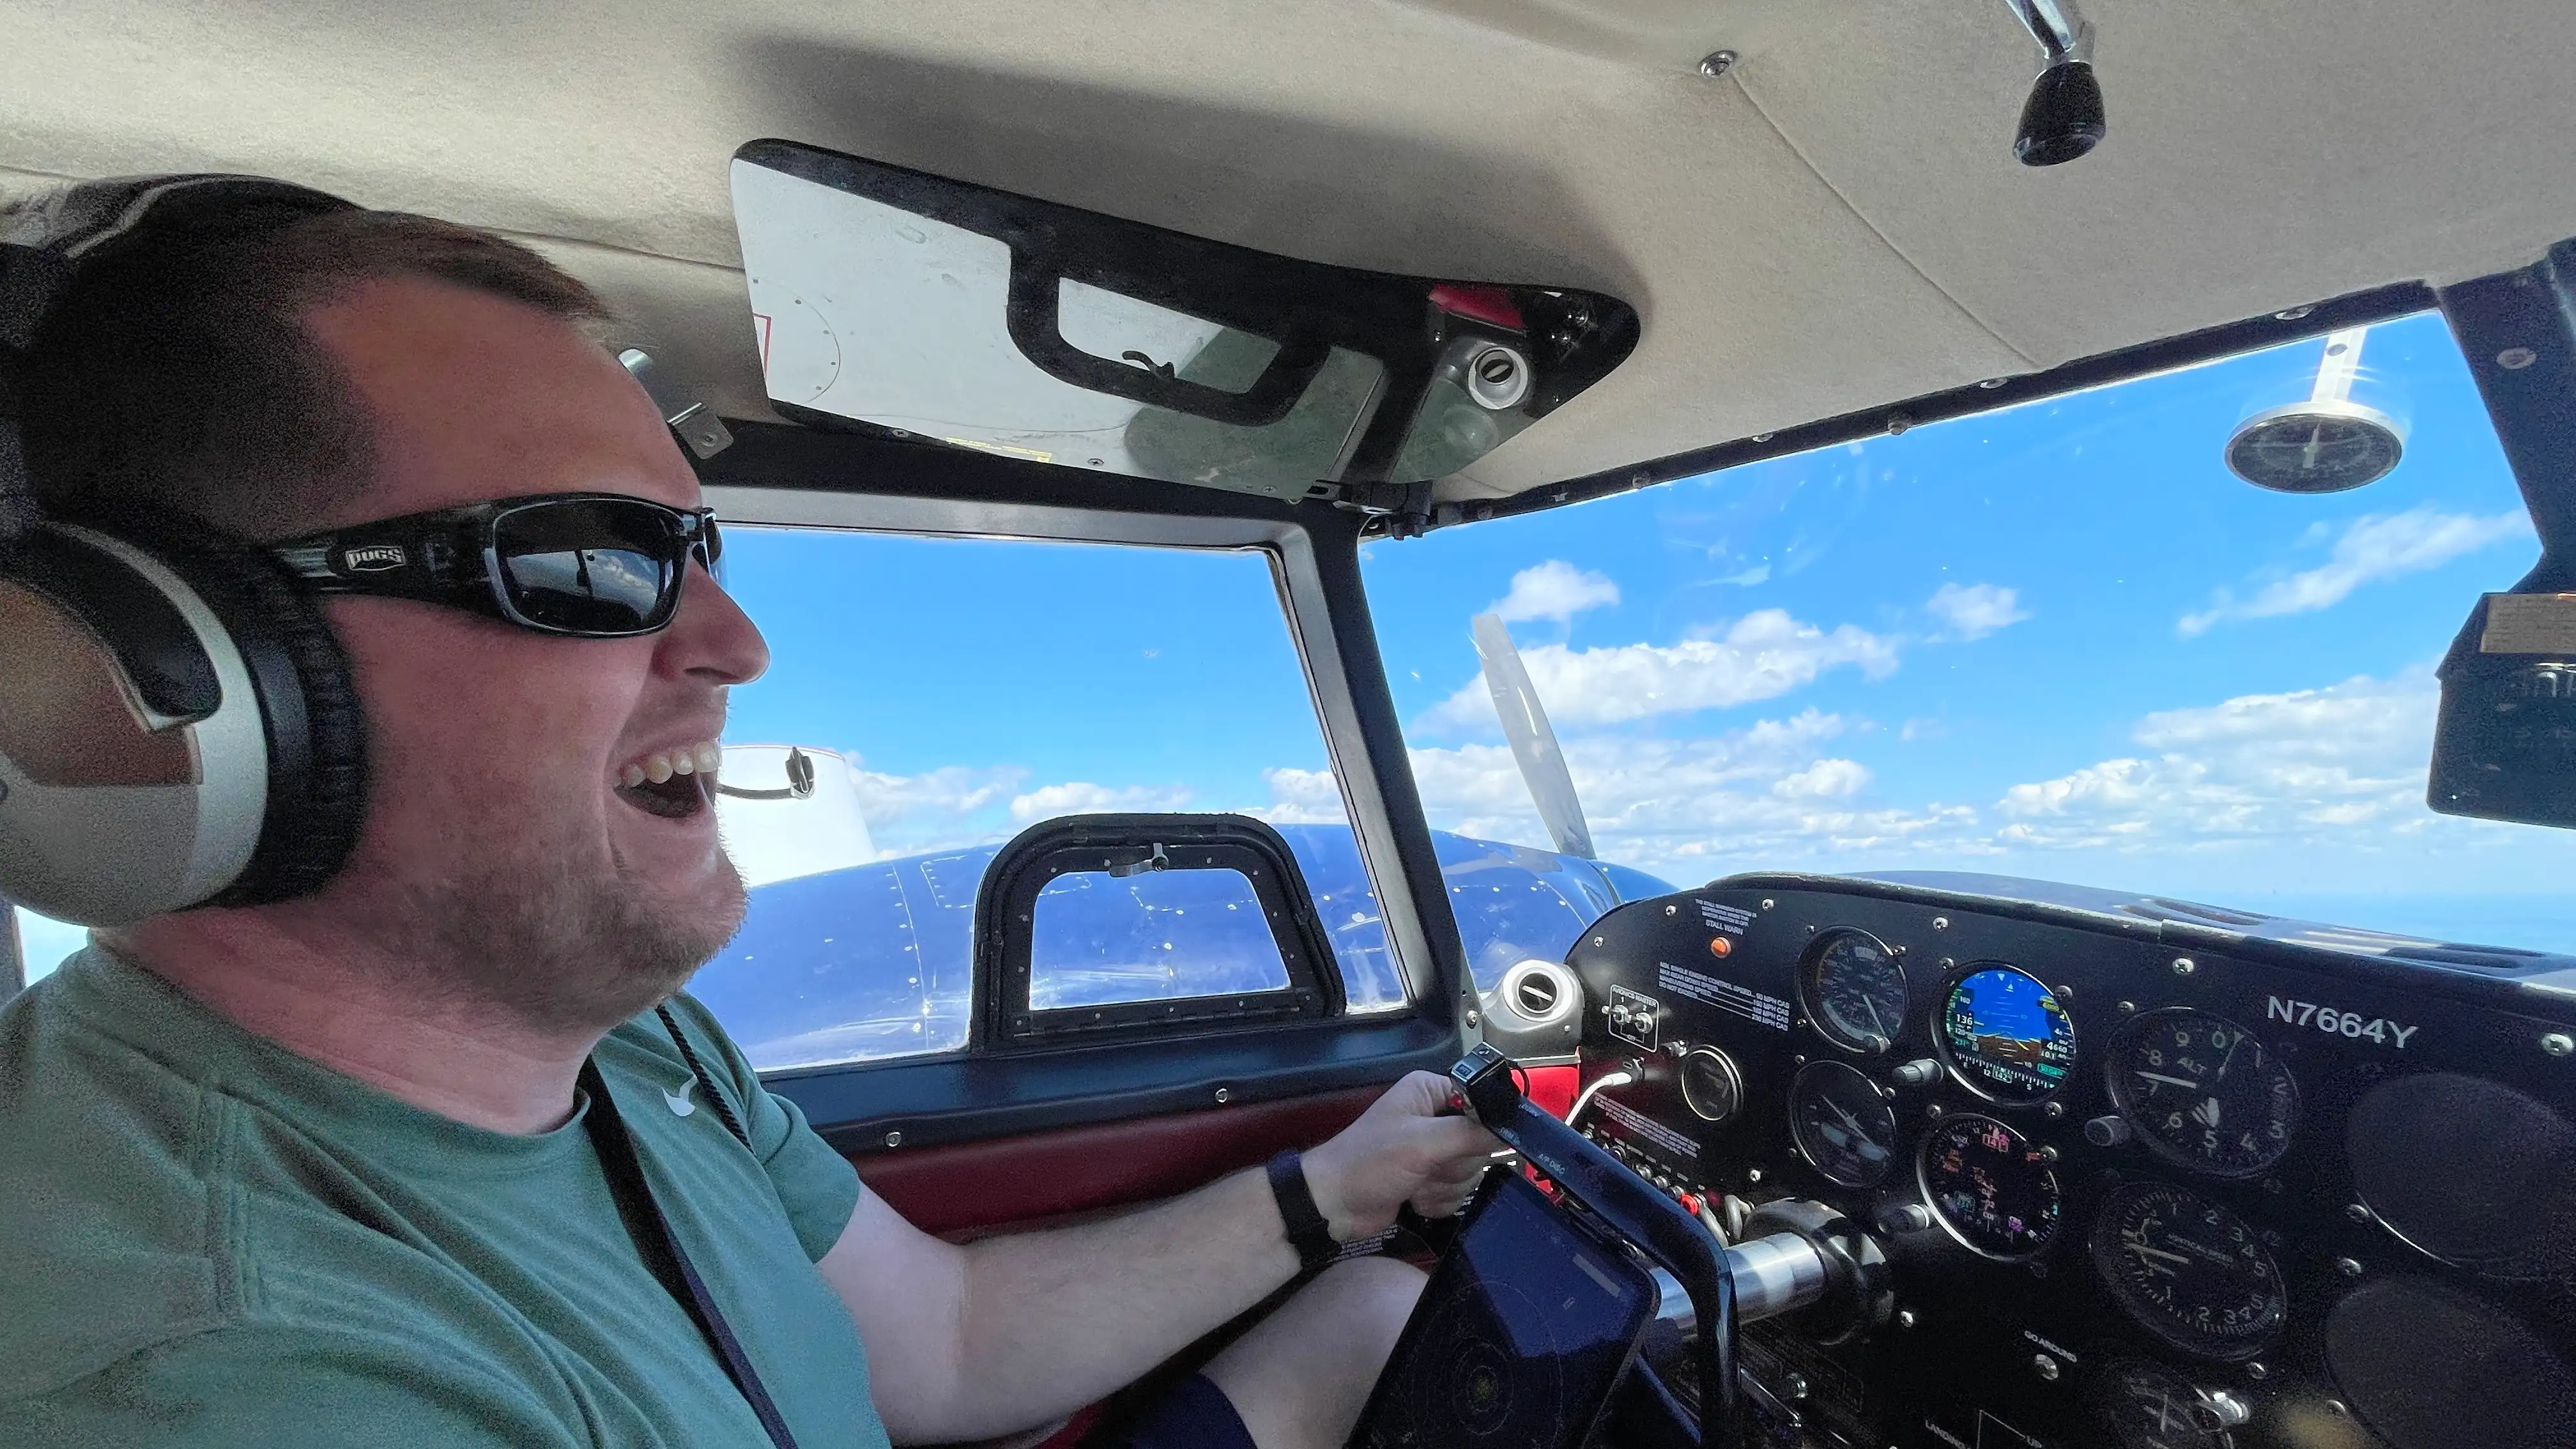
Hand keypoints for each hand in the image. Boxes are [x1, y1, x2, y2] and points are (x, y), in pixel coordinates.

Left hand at [1298, 1071, 1505, 1239]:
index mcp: (1429, 1092)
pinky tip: (1413, 1200)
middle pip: (1478, 1144)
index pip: (1480, 1103)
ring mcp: (1433, 1152)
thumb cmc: (1369, 1163)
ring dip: (1442, 1187)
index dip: (1478, 1128)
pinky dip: (1437, 1202)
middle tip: (1425, 1169)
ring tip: (1413, 1186)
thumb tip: (1509, 1131)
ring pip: (1470, 1173)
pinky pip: (1457, 1193)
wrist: (1334, 1205)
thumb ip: (1468, 1134)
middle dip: (1453, 1166)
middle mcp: (1435, 1118)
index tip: (1463, 1147)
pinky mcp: (1430, 1181)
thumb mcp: (1421, 1143)